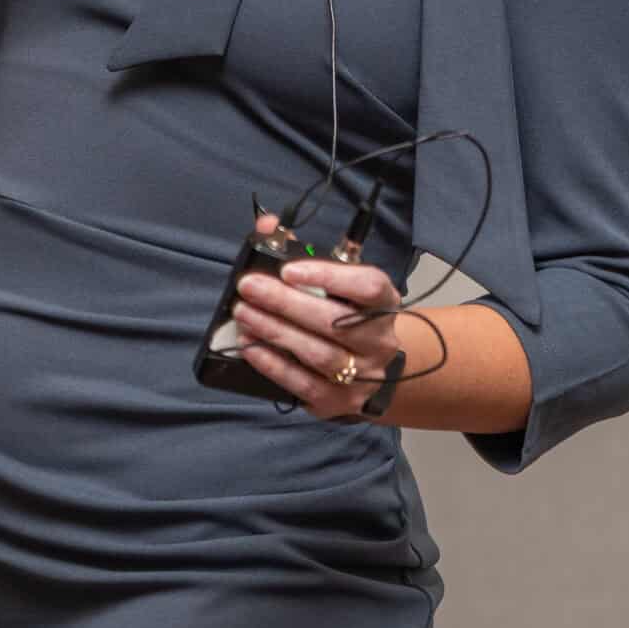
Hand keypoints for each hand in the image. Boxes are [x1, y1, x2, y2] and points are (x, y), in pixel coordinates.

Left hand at [231, 213, 405, 418]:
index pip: (368, 286)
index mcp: (384, 303)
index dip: (329, 276)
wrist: (373, 369)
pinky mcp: (339, 401)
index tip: (288, 269)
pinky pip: (303, 384)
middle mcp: (379, 340)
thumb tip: (266, 226)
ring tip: (243, 313)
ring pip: (318, 354)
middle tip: (249, 286)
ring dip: (275, 331)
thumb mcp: (337, 282)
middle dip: (285, 302)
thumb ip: (302, 251)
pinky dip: (273, 364)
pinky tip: (250, 346)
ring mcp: (363, 375)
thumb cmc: (347, 314)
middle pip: (334, 321)